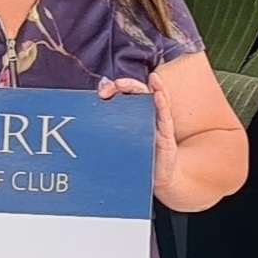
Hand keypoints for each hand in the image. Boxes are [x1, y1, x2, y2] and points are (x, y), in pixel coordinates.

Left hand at [100, 73, 177, 199]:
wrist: (154, 179)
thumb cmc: (134, 158)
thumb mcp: (118, 141)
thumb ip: (106, 125)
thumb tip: (91, 110)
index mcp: (132, 114)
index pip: (124, 94)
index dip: (113, 88)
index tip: (101, 92)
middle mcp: (145, 115)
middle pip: (139, 93)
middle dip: (128, 85)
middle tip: (116, 85)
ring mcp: (157, 124)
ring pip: (157, 100)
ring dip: (156, 88)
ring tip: (153, 78)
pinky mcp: (166, 137)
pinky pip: (165, 118)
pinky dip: (162, 104)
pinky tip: (159, 95)